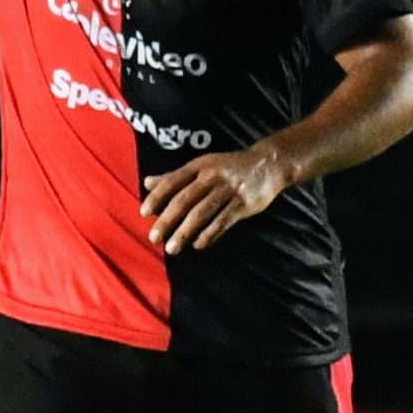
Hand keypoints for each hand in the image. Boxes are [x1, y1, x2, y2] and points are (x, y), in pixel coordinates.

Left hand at [141, 147, 293, 253]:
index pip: (173, 181)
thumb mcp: (201, 165)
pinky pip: (223, 221)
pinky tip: (197, 245)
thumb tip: (147, 183)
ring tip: (171, 248)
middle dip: (167, 220)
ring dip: (184, 232)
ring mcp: (228, 191)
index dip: (157, 197)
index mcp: (199, 166)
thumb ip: (174, 176)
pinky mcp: (243, 204)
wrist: (268, 164)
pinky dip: (209, 234)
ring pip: (202, 213)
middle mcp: (212, 176)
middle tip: (153, 238)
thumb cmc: (228, 167)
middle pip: (185, 200)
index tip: (144, 213)